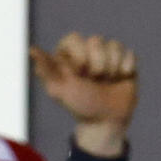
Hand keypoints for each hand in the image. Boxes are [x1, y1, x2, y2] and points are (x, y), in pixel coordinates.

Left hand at [32, 33, 137, 158]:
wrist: (107, 121)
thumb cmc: (80, 105)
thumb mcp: (59, 89)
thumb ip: (46, 69)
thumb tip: (31, 49)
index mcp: (69, 53)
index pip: (74, 39)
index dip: (79, 58)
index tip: (78, 75)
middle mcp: (88, 50)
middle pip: (96, 40)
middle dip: (97, 65)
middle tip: (94, 81)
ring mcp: (108, 54)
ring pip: (114, 45)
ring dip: (112, 68)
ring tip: (108, 82)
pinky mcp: (126, 60)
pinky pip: (129, 53)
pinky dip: (126, 68)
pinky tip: (121, 78)